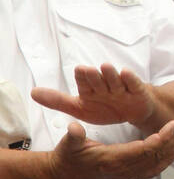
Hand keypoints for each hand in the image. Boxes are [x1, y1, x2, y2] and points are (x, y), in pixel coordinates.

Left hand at [32, 65, 156, 129]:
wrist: (133, 112)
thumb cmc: (106, 107)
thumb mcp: (80, 108)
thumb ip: (57, 100)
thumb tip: (32, 92)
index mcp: (90, 88)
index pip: (84, 82)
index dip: (82, 77)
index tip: (79, 71)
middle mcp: (105, 85)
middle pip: (98, 79)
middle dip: (93, 75)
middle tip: (87, 70)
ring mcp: (121, 87)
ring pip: (114, 79)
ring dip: (110, 74)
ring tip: (105, 67)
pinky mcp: (137, 90)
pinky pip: (133, 83)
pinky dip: (130, 79)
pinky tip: (125, 73)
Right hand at [47, 118, 173, 178]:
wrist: (64, 176)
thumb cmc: (67, 156)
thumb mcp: (68, 144)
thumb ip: (73, 136)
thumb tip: (74, 127)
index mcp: (112, 161)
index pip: (144, 150)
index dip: (162, 139)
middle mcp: (123, 171)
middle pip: (156, 156)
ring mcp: (127, 175)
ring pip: (158, 163)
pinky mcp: (128, 176)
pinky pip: (153, 169)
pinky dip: (166, 159)